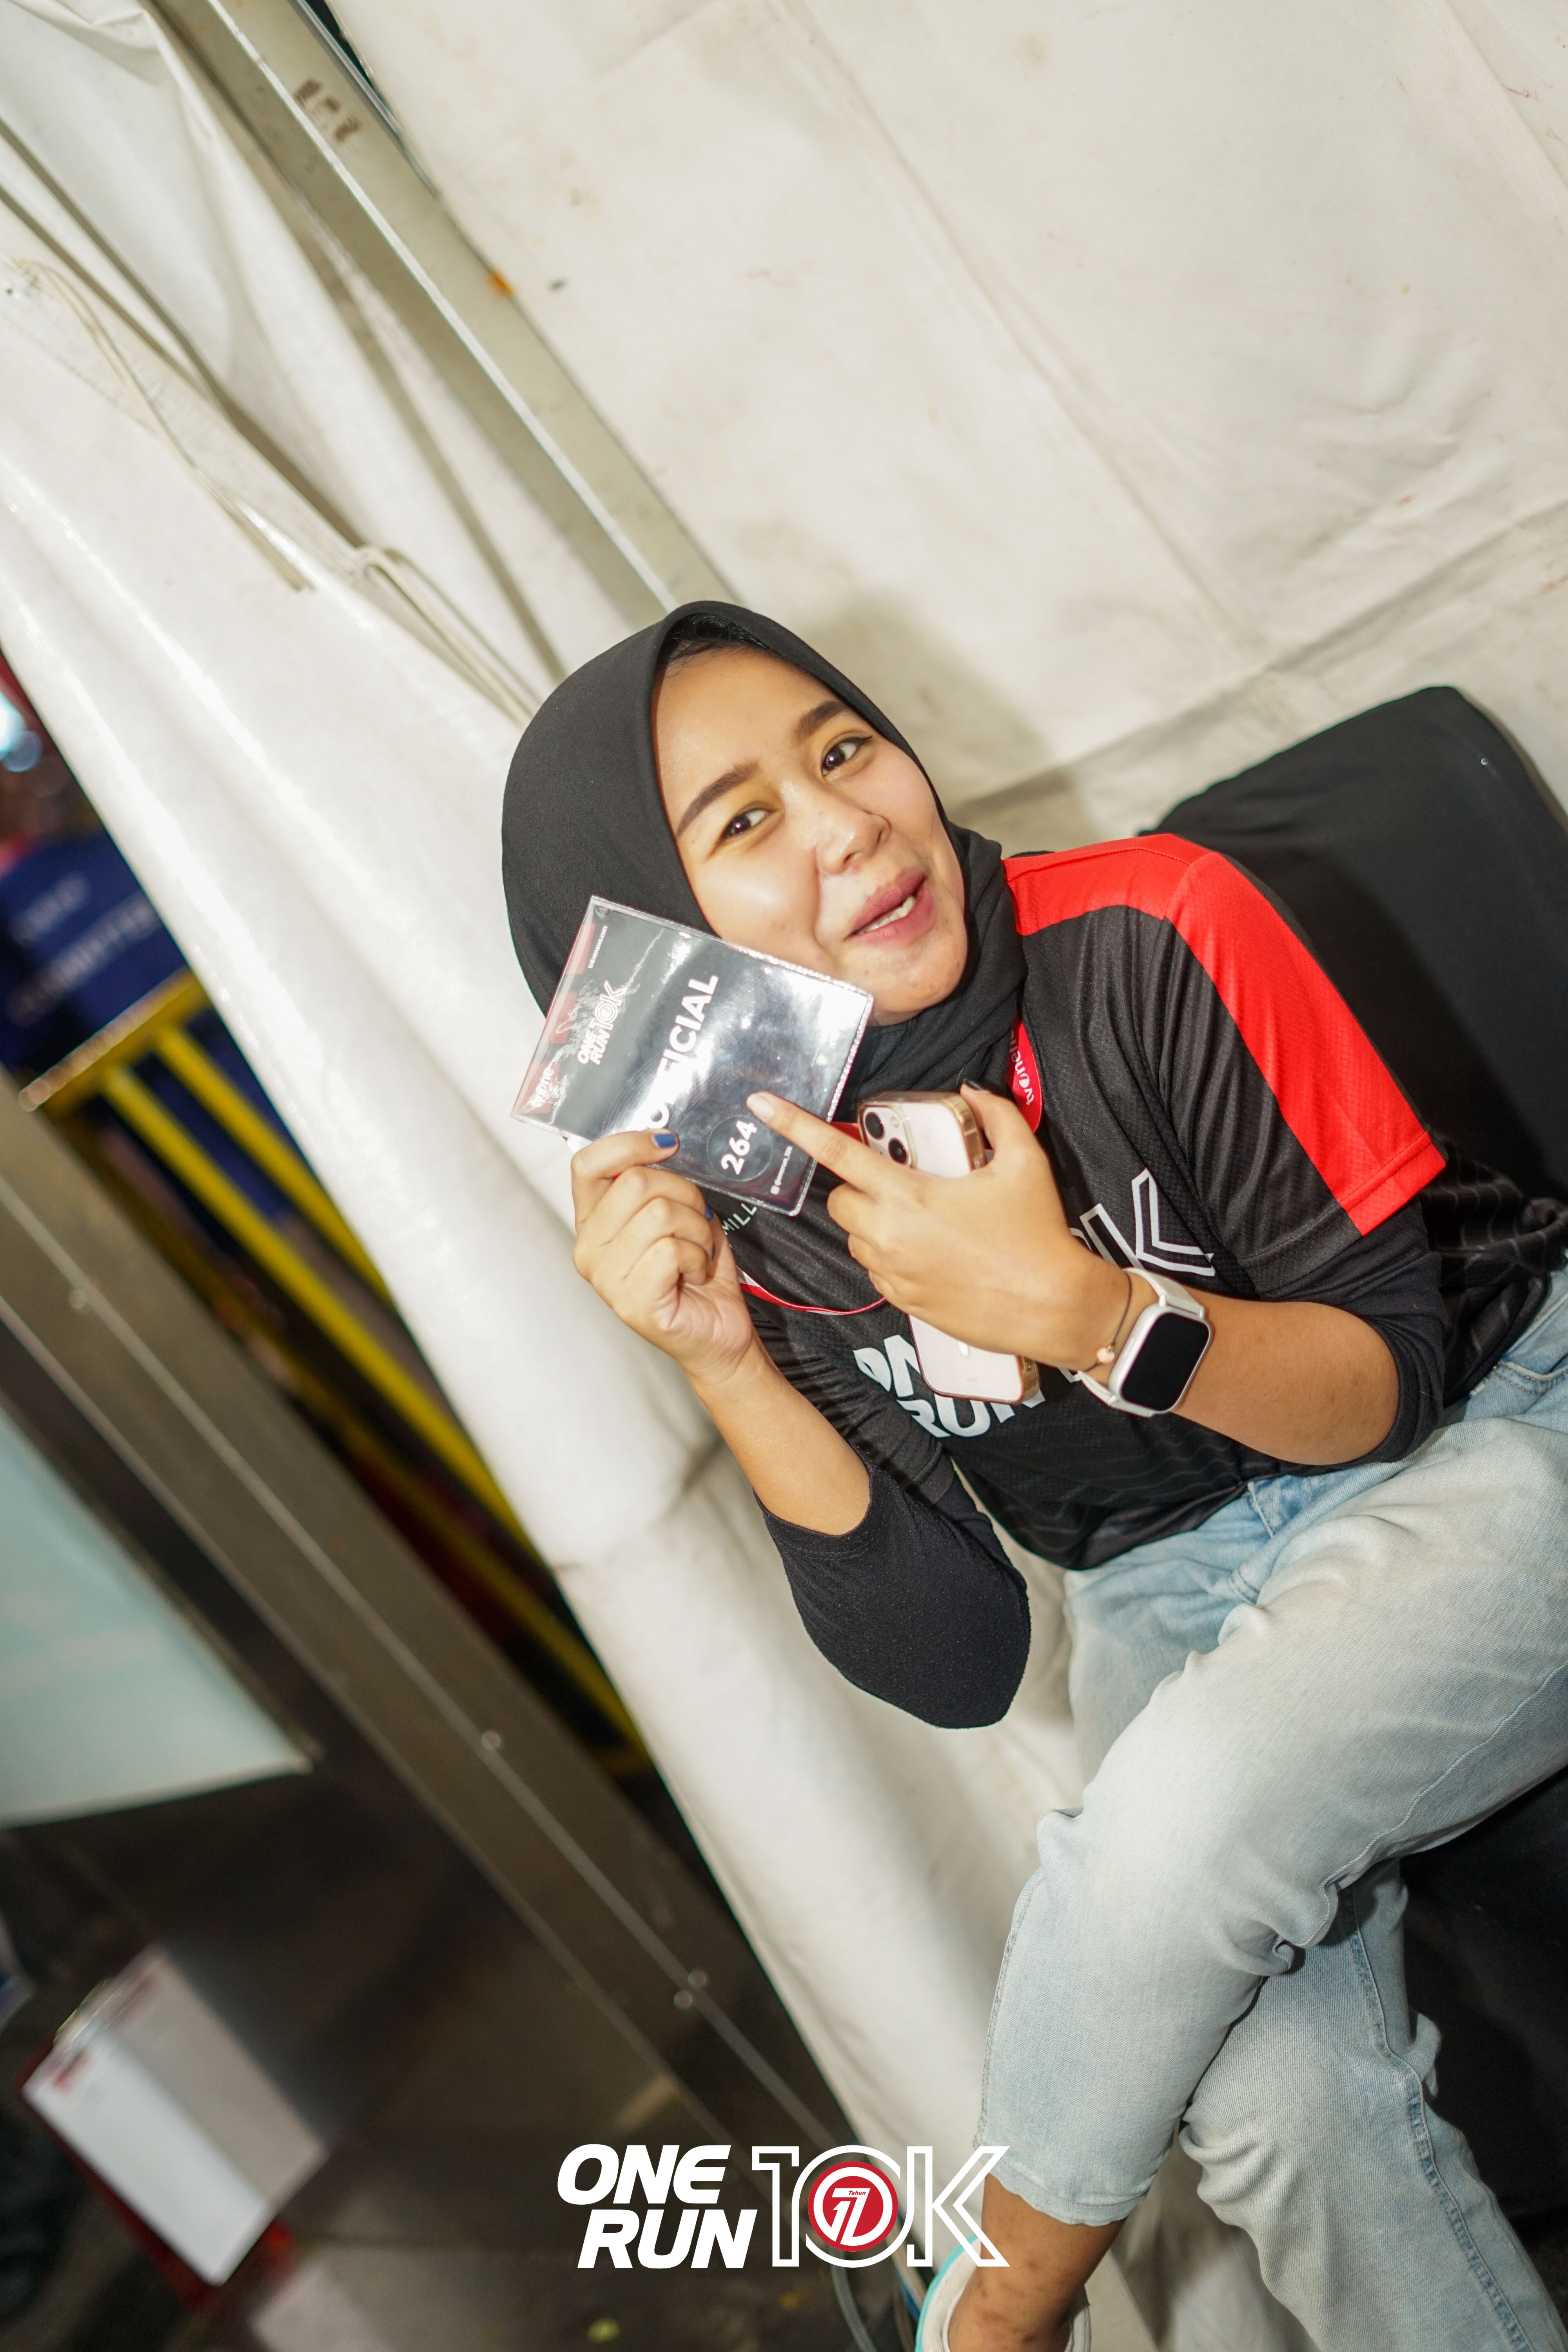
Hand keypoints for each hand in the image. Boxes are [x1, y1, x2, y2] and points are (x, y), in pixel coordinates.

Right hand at [570, 1130, 758, 1382]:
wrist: (718, 1331)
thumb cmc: (696, 1270)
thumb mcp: (677, 1211)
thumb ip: (658, 1181)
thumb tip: (663, 1140)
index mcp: (593, 1222)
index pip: (586, 1164)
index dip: (629, 1144)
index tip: (667, 1143)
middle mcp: (588, 1249)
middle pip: (635, 1183)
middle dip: (684, 1193)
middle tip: (697, 1218)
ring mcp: (605, 1279)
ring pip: (659, 1214)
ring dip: (697, 1229)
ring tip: (698, 1251)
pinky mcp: (631, 1302)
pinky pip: (672, 1250)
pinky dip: (698, 1256)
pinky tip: (694, 1274)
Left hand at [747, 1085, 1130, 1369]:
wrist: (1053, 1307)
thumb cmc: (1038, 1235)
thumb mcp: (1025, 1162)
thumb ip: (996, 1117)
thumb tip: (973, 1092)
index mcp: (908, 1197)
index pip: (837, 1154)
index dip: (795, 1126)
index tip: (762, 1106)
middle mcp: (889, 1236)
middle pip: (839, 1200)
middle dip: (859, 1187)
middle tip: (903, 1182)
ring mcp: (892, 1273)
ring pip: (856, 1237)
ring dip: (876, 1222)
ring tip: (927, 1219)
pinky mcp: (902, 1301)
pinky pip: (876, 1269)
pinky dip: (891, 1254)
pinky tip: (933, 1251)